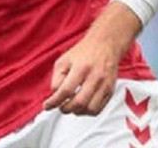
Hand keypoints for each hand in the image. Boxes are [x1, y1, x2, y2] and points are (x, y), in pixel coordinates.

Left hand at [43, 1, 141, 115]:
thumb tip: (55, 95)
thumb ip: (57, 78)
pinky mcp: (110, 90)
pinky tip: (81, 106)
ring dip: (77, 112)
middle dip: (65, 109)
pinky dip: (87, 112)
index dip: (54, 101)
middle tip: (59, 107)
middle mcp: (95, 77)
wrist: (105, 45)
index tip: (47, 106)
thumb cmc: (83, 53)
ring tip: (70, 107)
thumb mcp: (63, 60)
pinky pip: (99, 109)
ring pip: (90, 109)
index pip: (66, 90)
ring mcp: (104, 85)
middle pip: (79, 102)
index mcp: (81, 68)